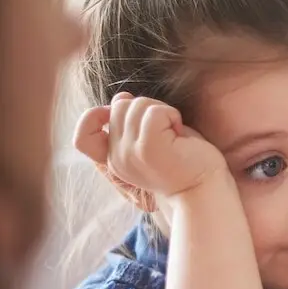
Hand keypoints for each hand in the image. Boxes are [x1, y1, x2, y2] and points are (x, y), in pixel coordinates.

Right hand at [73, 91, 225, 209]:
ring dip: (162, 111)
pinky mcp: (148, 148)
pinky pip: (154, 112)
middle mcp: (118, 159)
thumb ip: (130, 124)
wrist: (205, 190)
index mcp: (114, 161)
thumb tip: (121, 98)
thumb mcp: (150, 141)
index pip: (82, 137)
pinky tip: (179, 134)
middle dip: (146, 107)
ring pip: (136, 105)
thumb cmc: (184, 164)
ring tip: (174, 134)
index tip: (122, 117)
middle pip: (118, 107)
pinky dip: (171, 114)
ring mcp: (131, 154)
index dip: (93, 117)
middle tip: (166, 128)